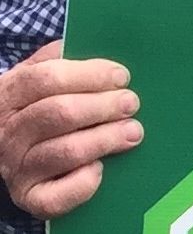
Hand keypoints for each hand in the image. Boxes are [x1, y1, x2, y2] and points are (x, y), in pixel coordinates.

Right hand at [0, 41, 141, 218]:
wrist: (7, 147)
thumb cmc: (38, 102)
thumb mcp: (39, 73)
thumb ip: (61, 58)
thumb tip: (98, 43)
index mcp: (10, 94)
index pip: (46, 78)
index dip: (89, 75)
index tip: (122, 76)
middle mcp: (8, 132)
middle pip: (58, 113)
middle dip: (103, 106)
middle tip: (132, 103)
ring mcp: (16, 167)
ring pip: (64, 151)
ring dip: (104, 139)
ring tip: (133, 132)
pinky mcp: (29, 197)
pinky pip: (56, 197)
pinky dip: (82, 183)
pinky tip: (100, 169)